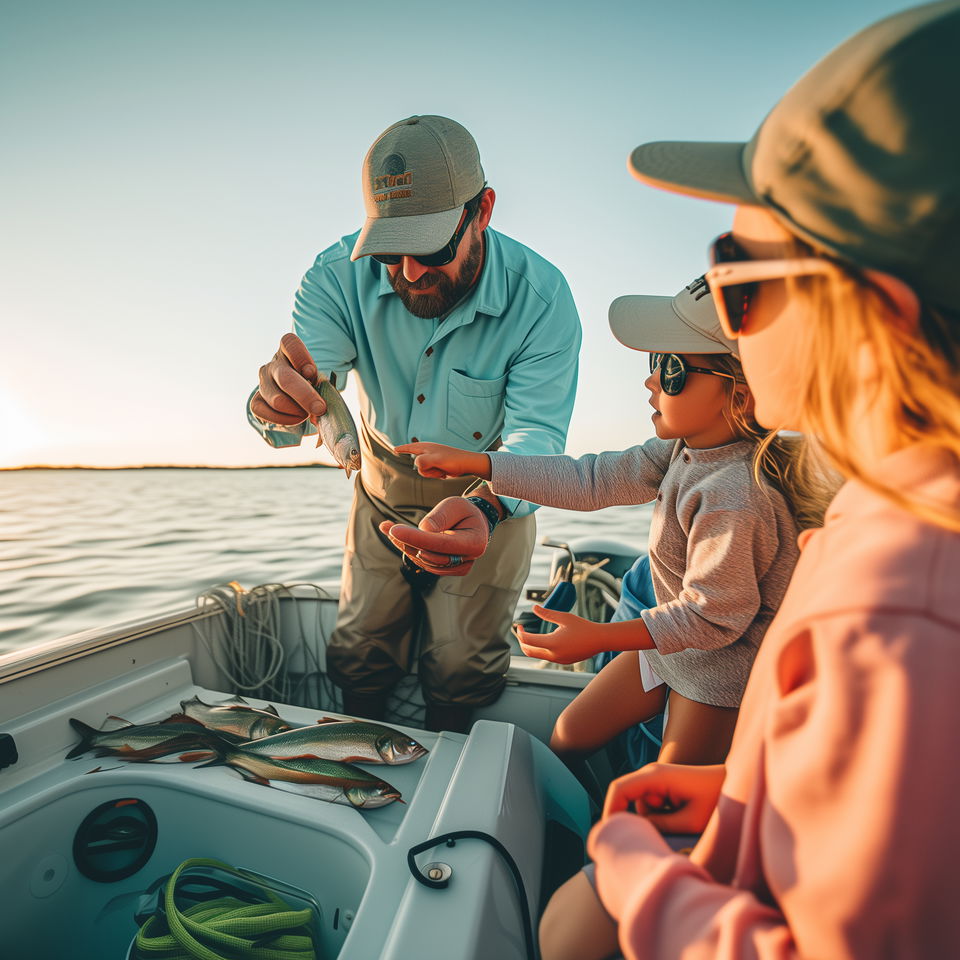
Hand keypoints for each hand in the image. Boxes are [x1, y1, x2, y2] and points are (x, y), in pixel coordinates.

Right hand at [250, 333, 325, 426]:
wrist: (296, 399)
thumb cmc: (312, 385)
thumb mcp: (320, 379)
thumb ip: (321, 387)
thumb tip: (318, 408)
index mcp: (289, 351)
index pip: (290, 344)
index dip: (301, 359)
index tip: (312, 373)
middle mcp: (273, 365)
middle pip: (285, 378)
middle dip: (305, 396)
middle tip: (320, 408)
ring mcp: (262, 383)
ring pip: (277, 400)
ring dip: (297, 411)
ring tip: (307, 413)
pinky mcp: (256, 402)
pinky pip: (266, 413)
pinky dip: (285, 420)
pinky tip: (296, 418)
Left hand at [379, 496, 489, 576]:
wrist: (473, 524)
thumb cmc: (464, 512)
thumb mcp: (455, 505)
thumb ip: (440, 517)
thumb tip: (423, 530)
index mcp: (474, 543)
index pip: (441, 544)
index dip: (417, 538)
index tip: (395, 530)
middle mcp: (466, 561)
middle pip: (430, 555)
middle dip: (407, 541)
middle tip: (387, 526)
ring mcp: (456, 568)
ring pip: (424, 561)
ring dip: (404, 545)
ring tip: (388, 528)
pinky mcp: (445, 570)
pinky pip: (423, 563)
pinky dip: (409, 550)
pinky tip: (396, 537)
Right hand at [393, 442, 491, 479]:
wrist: (466, 464)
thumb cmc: (452, 460)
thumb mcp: (435, 460)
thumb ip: (422, 461)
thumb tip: (416, 464)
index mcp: (426, 447)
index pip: (410, 447)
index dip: (402, 449)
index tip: (395, 449)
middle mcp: (428, 452)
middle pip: (417, 465)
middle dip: (426, 470)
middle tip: (438, 467)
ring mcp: (433, 459)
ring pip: (424, 471)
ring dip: (433, 473)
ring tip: (442, 469)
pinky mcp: (438, 465)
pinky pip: (431, 473)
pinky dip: (437, 474)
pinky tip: (445, 472)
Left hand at [514, 607, 610, 663]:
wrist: (599, 640)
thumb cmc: (583, 626)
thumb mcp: (564, 617)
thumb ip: (547, 613)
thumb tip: (534, 607)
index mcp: (553, 643)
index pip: (528, 640)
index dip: (520, 633)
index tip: (520, 625)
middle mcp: (554, 654)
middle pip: (529, 651)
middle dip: (521, 641)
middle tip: (521, 630)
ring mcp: (558, 660)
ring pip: (536, 655)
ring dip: (530, 646)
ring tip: (528, 634)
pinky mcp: (563, 661)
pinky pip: (546, 657)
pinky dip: (540, 649)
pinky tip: (542, 640)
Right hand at [602, 762, 724, 833]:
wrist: (736, 787)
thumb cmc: (716, 801)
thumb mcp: (689, 821)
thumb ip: (660, 826)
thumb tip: (638, 831)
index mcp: (655, 776)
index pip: (619, 789)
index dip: (609, 810)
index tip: (608, 833)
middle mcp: (652, 774)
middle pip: (629, 800)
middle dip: (641, 819)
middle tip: (663, 833)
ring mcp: (658, 779)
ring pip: (642, 807)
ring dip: (656, 819)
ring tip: (683, 821)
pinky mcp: (665, 787)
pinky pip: (653, 807)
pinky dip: (663, 816)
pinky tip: (683, 816)